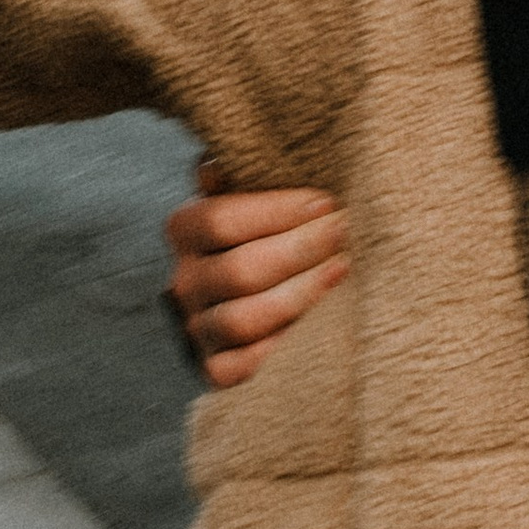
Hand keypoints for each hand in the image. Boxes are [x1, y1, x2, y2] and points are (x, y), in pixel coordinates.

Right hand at [163, 162, 345, 389]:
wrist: (252, 293)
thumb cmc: (263, 228)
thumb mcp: (248, 190)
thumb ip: (240, 169)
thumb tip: (220, 159)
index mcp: (183, 229)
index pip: (220, 219)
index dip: (275, 211)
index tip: (326, 202)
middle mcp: (182, 281)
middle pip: (240, 270)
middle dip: (300, 250)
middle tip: (346, 232)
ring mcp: (196, 328)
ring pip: (244, 319)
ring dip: (301, 294)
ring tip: (342, 268)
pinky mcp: (215, 370)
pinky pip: (245, 366)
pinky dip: (283, 344)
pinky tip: (321, 319)